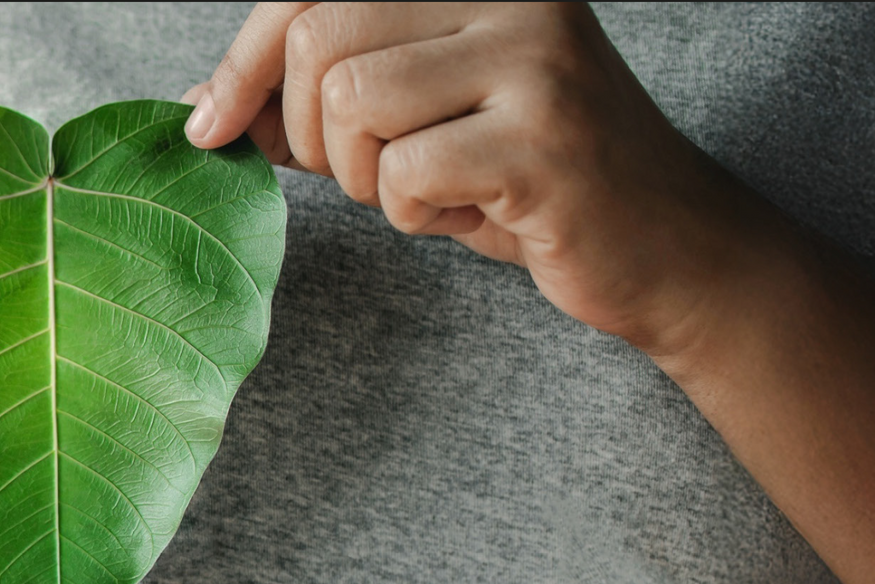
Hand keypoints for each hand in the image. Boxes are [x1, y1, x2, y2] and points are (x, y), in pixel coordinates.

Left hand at [183, 2, 807, 352]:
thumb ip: (317, 99)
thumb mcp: (415, 122)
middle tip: (358, 174)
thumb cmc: (527, 183)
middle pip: (320, 40)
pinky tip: (467, 215)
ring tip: (424, 191)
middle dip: (305, 131)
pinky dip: (412, 214)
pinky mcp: (546, 140)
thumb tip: (203, 104)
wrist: (671, 252)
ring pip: (353, 107)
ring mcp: (535, 62)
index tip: (209, 123)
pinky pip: (407, 174)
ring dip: (362, 176)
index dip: (243, 58)